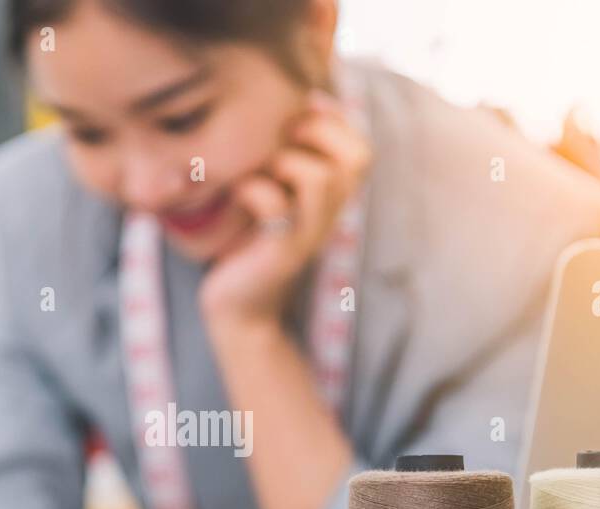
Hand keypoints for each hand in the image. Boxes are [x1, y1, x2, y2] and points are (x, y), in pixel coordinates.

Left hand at [199, 90, 371, 326]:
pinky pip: (276, 207)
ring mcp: (308, 234)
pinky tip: (236, 193)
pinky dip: (253, 190)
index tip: (298, 115)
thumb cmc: (245, 245)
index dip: (336, 122)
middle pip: (356, 158)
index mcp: (331, 199)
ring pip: (321, 179)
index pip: (363, 149)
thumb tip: (285, 109)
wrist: (236, 308)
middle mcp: (328, 215)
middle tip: (280, 139)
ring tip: (258, 168)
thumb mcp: (269, 195)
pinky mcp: (280, 252)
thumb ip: (281, 160)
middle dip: (316, 134)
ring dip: (285, 161)